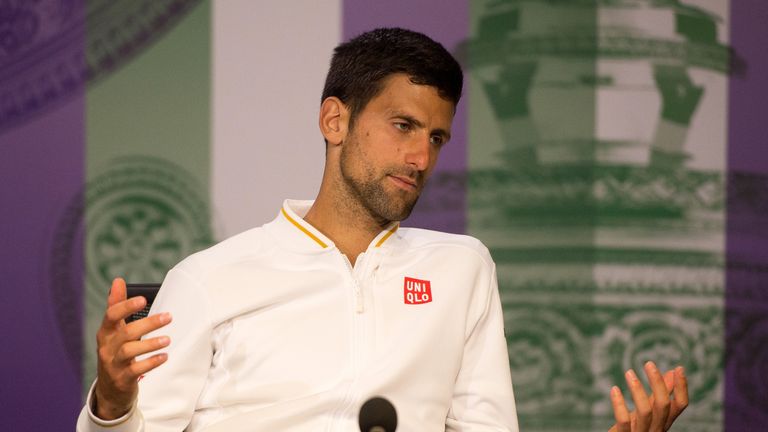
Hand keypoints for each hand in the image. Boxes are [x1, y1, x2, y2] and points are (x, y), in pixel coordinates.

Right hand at [94, 278, 171, 419]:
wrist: (110, 388)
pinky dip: (150, 362)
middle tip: (168, 317)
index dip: (126, 306)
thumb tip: (117, 281)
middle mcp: (107, 347)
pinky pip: (135, 370)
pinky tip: (164, 356)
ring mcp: (113, 364)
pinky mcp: (122, 379)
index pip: (111, 315)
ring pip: (129, 352)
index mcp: (105, 332)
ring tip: (167, 339)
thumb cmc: (115, 352)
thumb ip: (117, 306)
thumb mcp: (114, 330)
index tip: (143, 299)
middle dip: (148, 324)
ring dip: (150, 344)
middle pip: (126, 333)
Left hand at [609, 361, 688, 431]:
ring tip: (629, 372)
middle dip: (658, 383)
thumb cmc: (633, 429)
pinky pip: (624, 422)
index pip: (680, 405)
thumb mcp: (647, 412)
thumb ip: (658, 395)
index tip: (679, 368)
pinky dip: (619, 404)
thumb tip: (672, 372)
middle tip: (648, 363)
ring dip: (637, 390)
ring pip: (646, 412)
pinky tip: (614, 390)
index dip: (682, 388)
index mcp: (664, 422)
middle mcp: (656, 430)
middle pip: (663, 406)